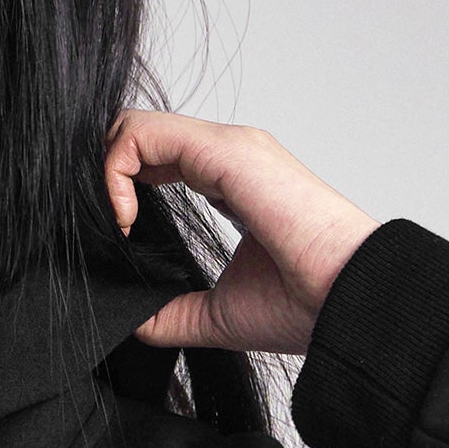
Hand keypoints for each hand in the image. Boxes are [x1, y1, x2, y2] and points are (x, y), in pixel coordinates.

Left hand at [104, 110, 381, 353]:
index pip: (155, 157)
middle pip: (138, 136)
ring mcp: (228, 147)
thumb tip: (133, 321)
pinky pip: (142, 133)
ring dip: (104, 173)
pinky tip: (123, 218)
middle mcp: (227, 156)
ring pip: (133, 126)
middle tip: (106, 229)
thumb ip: (170, 311)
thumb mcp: (214, 314)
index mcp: (228, 181)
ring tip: (116, 225)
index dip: (119, 188)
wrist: (345, 304)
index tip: (118, 238)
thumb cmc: (303, 307)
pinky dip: (114, 171)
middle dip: (103, 178)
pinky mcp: (225, 151)